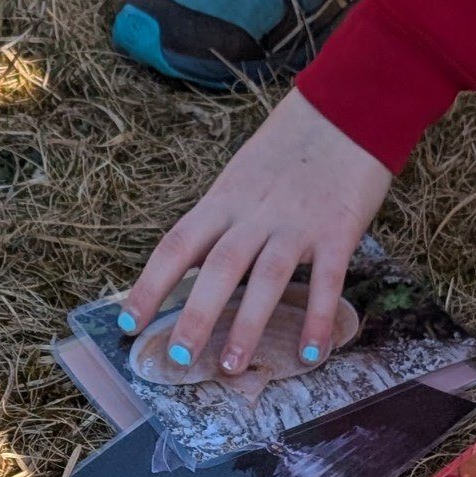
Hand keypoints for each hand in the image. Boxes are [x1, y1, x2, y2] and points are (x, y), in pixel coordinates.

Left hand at [118, 90, 393, 372]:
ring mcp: (297, 223)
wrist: (346, 110)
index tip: (129, 324)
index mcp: (224, 199)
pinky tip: (311, 352)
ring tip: (233, 366)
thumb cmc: (291, 148)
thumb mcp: (242, 176)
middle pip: (218, 268)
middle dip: (196, 316)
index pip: (177, 246)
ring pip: (266, 279)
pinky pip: (326, 281)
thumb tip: (197, 265)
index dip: (149, 286)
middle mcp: (255, 213)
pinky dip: (317, 319)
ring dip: (247, 326)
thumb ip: (223, 218)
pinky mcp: (338, 230)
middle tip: (179, 359)